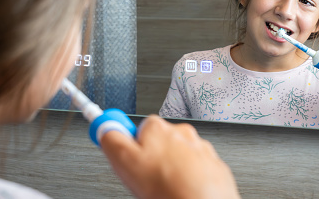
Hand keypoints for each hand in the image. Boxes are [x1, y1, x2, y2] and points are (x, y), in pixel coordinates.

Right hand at [100, 115, 240, 198]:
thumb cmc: (168, 186)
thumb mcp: (125, 162)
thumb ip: (112, 140)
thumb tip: (105, 127)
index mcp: (158, 128)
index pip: (137, 128)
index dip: (129, 147)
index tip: (125, 155)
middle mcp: (181, 132)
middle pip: (158, 143)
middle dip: (151, 159)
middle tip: (145, 179)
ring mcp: (200, 148)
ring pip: (177, 156)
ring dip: (170, 169)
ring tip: (165, 188)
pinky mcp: (213, 165)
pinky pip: (196, 168)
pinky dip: (189, 178)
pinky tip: (181, 190)